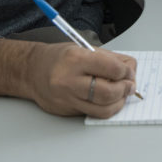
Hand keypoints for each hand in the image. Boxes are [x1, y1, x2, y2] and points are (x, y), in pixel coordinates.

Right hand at [0, 38, 136, 118]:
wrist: (31, 70)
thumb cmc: (59, 57)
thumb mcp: (84, 48)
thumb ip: (108, 58)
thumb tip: (130, 69)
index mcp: (76, 59)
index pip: (112, 69)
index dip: (126, 72)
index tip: (129, 72)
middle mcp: (70, 80)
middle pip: (108, 92)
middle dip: (125, 89)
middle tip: (130, 85)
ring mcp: (67, 98)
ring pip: (103, 109)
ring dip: (119, 103)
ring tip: (121, 94)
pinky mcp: (67, 110)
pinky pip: (93, 113)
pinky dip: (105, 108)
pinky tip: (108, 100)